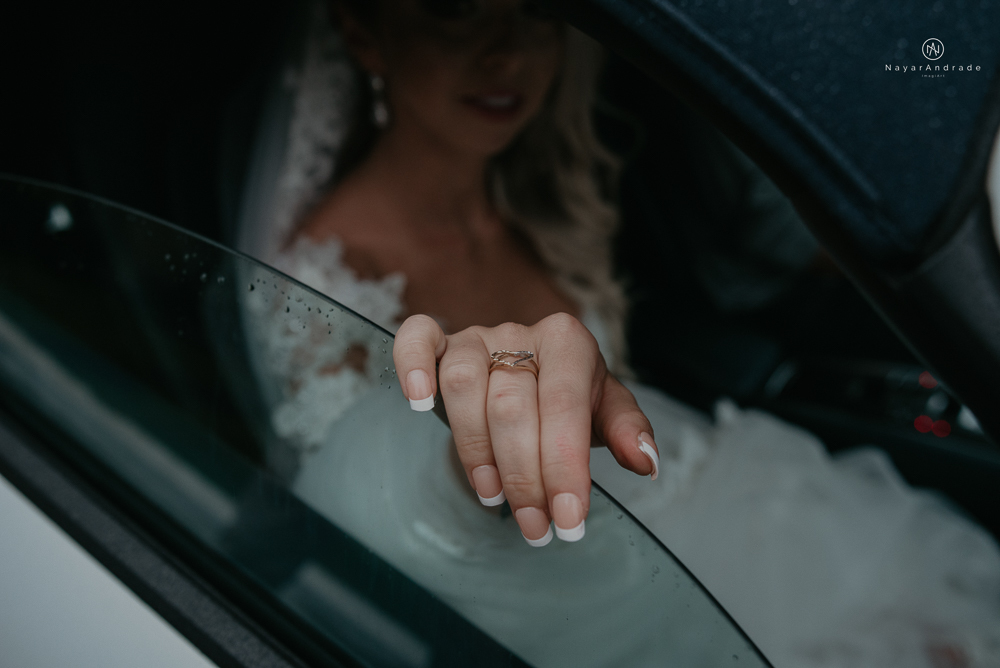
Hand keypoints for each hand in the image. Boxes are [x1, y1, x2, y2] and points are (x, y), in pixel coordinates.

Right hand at [393, 313, 659, 546]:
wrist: (532, 373)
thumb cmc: (568, 398)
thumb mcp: (603, 411)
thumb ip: (627, 429)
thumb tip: (646, 462)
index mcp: (569, 342)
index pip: (564, 407)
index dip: (564, 467)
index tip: (569, 520)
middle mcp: (521, 332)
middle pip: (512, 406)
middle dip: (525, 477)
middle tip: (537, 528)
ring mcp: (476, 336)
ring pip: (464, 385)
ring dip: (476, 451)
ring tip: (494, 497)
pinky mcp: (440, 342)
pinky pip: (416, 338)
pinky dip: (412, 366)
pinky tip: (418, 405)